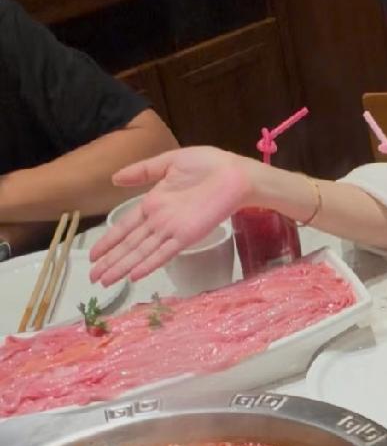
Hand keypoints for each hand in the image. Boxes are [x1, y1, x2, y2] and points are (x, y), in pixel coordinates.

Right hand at [89, 147, 253, 285]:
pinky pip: (165, 252)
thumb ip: (143, 171)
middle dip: (111, 262)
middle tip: (93, 278)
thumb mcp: (169, 163)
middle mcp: (159, 221)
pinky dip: (149, 264)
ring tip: (105, 282)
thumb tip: (115, 178)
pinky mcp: (187, 235)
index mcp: (153, 204)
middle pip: (129, 245)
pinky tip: (134, 275)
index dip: (109, 241)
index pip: (125, 227)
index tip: (93, 255)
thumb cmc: (207, 165)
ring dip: (123, 267)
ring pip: (142, 252)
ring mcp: (172, 230)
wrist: (234, 173)